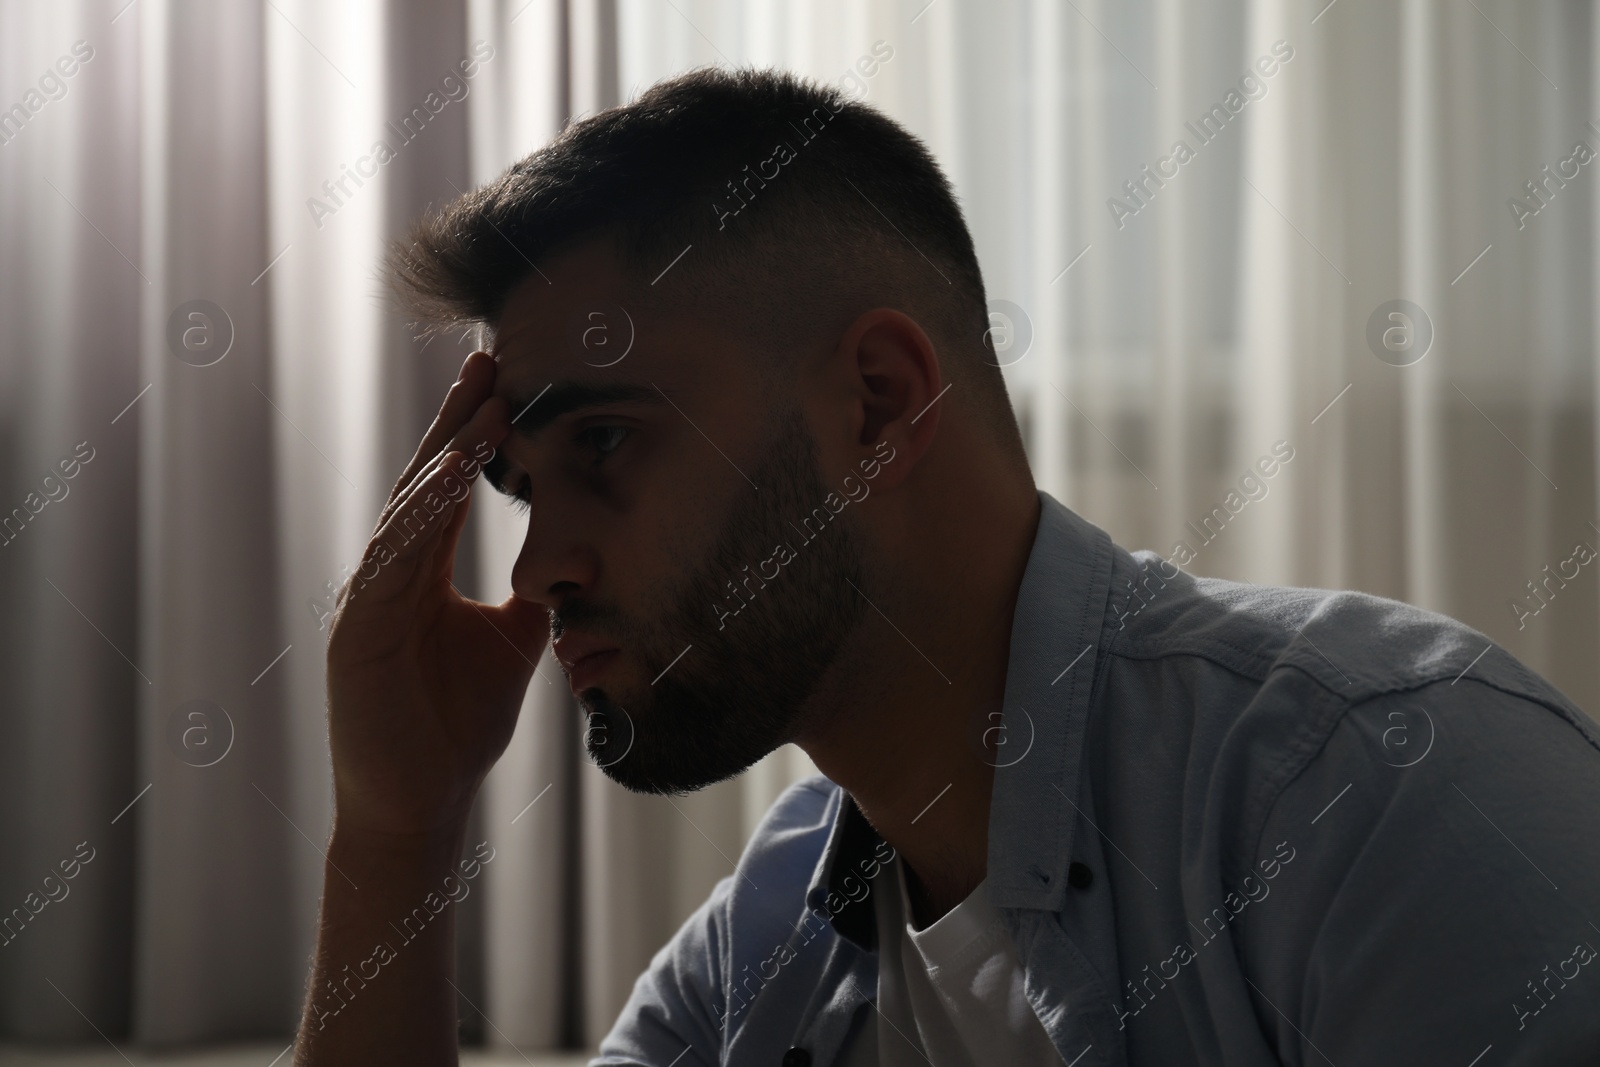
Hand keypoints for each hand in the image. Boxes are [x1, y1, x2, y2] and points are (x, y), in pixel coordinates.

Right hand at [324, 350, 545, 840]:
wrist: (421, 804)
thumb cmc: (458, 726)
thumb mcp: (513, 642)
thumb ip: (532, 595)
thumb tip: (576, 555)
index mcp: (419, 576)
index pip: (447, 490)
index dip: (473, 436)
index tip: (508, 381)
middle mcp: (387, 577)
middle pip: (424, 485)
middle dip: (458, 423)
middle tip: (492, 361)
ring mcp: (366, 602)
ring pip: (407, 514)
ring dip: (445, 459)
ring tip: (484, 407)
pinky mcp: (357, 634)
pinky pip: (391, 563)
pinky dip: (420, 518)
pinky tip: (450, 480)